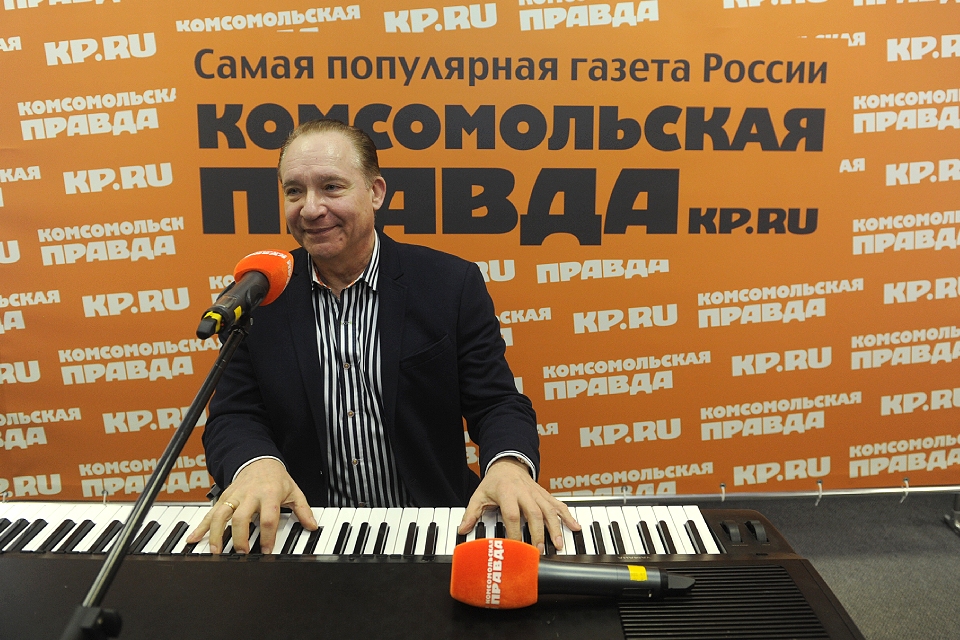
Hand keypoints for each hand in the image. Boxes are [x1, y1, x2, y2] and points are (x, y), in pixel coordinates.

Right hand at [186, 458, 316, 553]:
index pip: (268, 517)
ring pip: (220, 514)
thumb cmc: (277, 479)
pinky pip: (209, 512)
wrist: (259, 460)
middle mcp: (249, 495)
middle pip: (241, 517)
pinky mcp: (223, 497)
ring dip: (216, 533)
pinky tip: (192, 539)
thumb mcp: (294, 492)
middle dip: (240, 537)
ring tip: (216, 551)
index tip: (267, 551)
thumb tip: (313, 526)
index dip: (267, 536)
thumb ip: (303, 510)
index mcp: (269, 494)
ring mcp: (233, 496)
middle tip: (242, 553)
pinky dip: (200, 526)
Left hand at [457, 457, 579, 552]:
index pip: (512, 514)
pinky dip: (567, 516)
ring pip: (548, 510)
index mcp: (507, 492)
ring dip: (554, 527)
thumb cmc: (494, 483)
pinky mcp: (545, 495)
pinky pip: (558, 505)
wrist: (508, 464)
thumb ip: (471, 513)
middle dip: (537, 533)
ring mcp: (537, 493)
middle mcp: (524, 492)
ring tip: (558, 544)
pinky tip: (574, 527)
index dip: (515, 531)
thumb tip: (463, 529)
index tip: (516, 548)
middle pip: (534, 513)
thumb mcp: (479, 495)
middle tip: (538, 550)